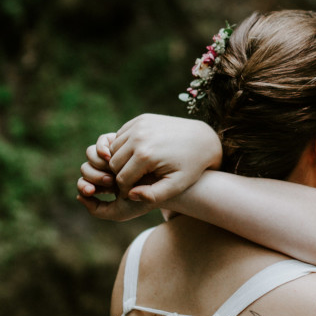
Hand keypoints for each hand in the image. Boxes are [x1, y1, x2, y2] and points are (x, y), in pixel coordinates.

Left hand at [77, 136, 155, 221]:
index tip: (92, 191)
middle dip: (91, 175)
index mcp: (103, 186)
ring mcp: (113, 154)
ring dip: (96, 162)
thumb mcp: (120, 213)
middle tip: (106, 181)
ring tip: (108, 171)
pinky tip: (108, 156)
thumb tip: (78, 196)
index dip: (84, 186)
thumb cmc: (144, 201)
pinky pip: (102, 140)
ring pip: (91, 153)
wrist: (165, 185)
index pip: (83, 183)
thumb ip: (97, 210)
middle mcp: (106, 169)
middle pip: (85, 168)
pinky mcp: (120, 141)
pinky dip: (102, 147)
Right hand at [107, 114, 222, 206]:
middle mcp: (138, 137)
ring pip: (113, 149)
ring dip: (120, 161)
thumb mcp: (176, 186)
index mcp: (145, 155)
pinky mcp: (140, 119)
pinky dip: (123, 147)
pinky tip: (136, 156)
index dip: (125, 190)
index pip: (121, 178)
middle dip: (121, 175)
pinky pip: (120, 136)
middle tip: (133, 182)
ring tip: (134, 170)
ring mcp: (139, 125)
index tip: (134, 193)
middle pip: (114, 163)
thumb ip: (153, 196)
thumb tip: (129, 195)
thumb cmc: (190, 166)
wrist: (202, 139)